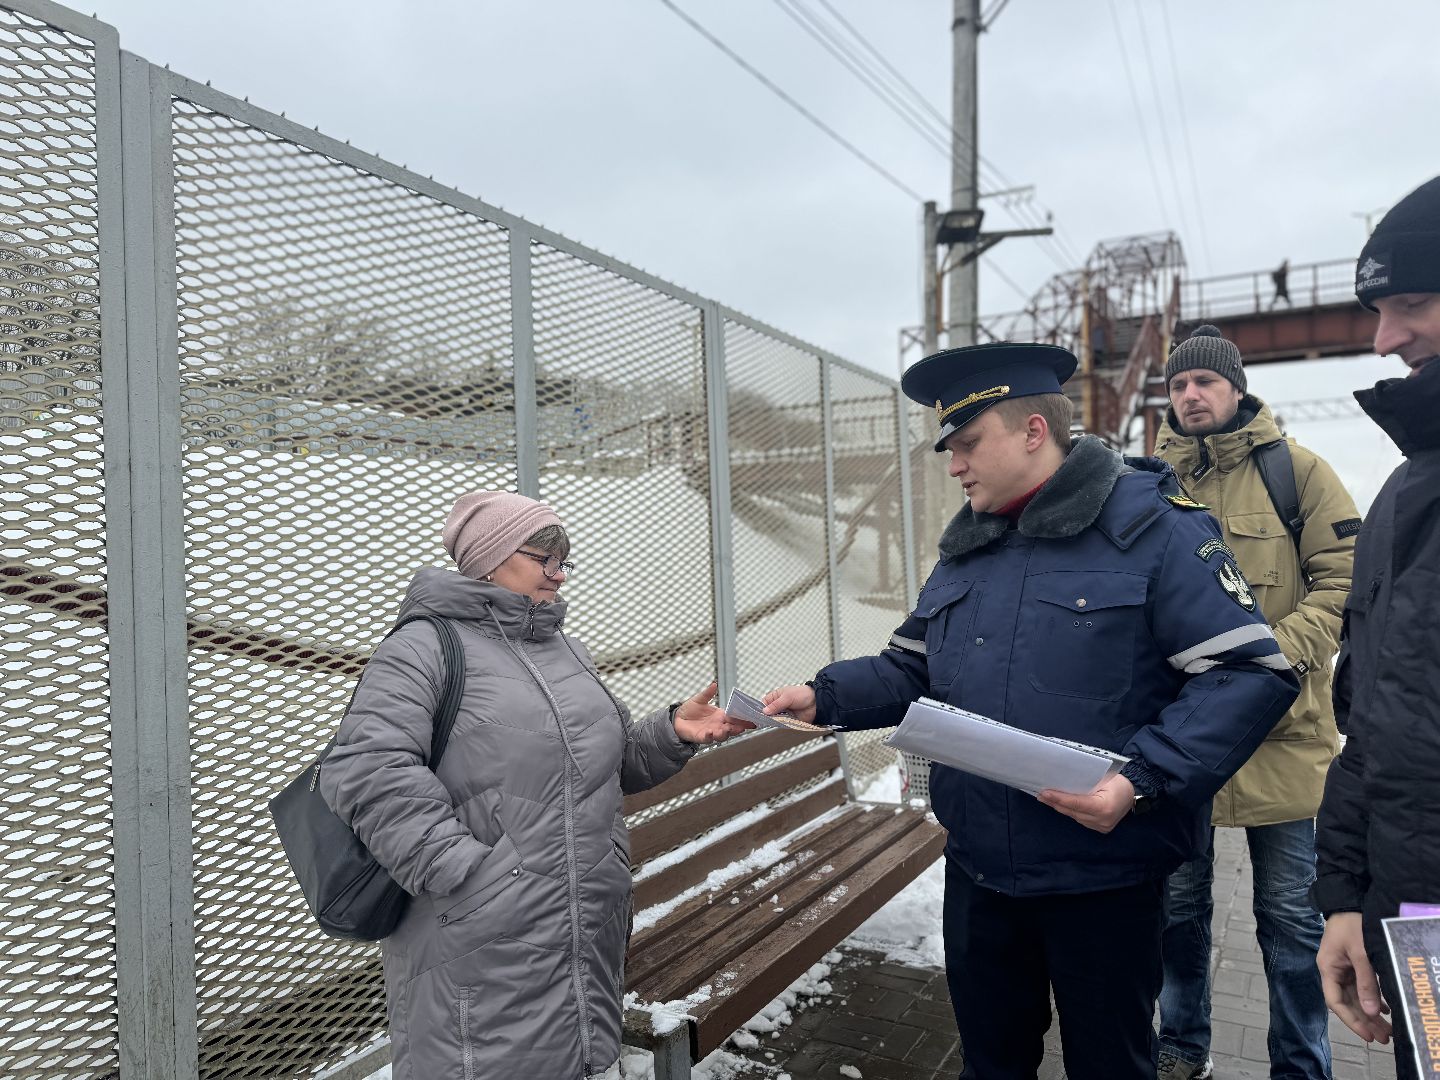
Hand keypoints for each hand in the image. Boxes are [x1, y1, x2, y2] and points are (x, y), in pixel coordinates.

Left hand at [672, 681, 754, 744]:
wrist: (677, 719)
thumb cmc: (689, 710)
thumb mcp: (699, 699)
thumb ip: (708, 693)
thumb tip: (714, 684)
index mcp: (720, 715)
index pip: (734, 718)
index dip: (743, 719)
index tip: (751, 719)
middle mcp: (718, 725)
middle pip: (731, 728)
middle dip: (738, 728)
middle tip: (743, 727)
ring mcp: (711, 732)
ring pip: (722, 735)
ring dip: (726, 733)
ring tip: (728, 729)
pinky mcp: (702, 737)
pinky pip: (708, 738)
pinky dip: (710, 736)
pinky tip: (711, 732)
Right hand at [762, 684, 816, 724]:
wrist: (817, 703)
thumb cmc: (803, 694)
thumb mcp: (787, 697)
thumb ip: (776, 705)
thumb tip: (765, 711)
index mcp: (775, 696)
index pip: (763, 704)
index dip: (761, 709)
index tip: (759, 714)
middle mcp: (778, 706)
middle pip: (767, 714)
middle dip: (767, 717)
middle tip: (767, 718)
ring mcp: (783, 714)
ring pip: (774, 720)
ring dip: (775, 721)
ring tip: (776, 720)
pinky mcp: (788, 721)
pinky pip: (781, 725)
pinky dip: (781, 725)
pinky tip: (782, 723)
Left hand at [1037, 774, 1134, 833]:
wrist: (1134, 794)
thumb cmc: (1118, 782)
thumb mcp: (1104, 778)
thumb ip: (1085, 782)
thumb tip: (1062, 780)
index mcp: (1104, 807)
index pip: (1077, 803)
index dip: (1059, 798)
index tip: (1044, 793)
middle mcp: (1102, 820)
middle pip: (1073, 811)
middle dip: (1055, 802)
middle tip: (1040, 794)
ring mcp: (1101, 827)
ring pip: (1074, 816)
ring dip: (1060, 807)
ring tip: (1046, 798)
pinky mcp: (1100, 829)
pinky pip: (1080, 819)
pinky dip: (1070, 811)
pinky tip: (1060, 804)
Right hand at [1318, 912, 1391, 1043]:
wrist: (1349, 901)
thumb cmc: (1352, 925)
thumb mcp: (1361, 953)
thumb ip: (1366, 982)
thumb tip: (1371, 1011)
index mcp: (1328, 968)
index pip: (1336, 1002)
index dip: (1352, 1020)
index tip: (1368, 1035)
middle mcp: (1333, 971)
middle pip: (1348, 1003)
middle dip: (1365, 1021)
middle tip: (1384, 1038)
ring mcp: (1343, 968)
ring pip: (1357, 997)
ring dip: (1371, 1013)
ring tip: (1388, 1029)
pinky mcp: (1353, 964)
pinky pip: (1362, 987)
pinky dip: (1374, 999)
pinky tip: (1386, 1010)